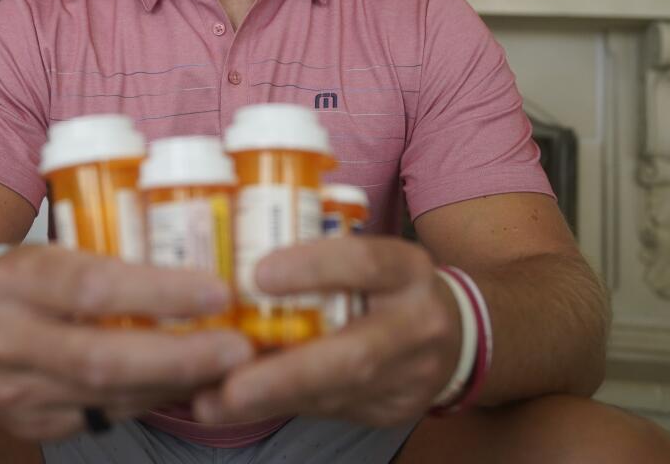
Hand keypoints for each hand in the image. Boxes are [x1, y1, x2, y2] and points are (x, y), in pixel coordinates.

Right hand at [0, 245, 253, 440]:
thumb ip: (110, 261)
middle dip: (179, 356)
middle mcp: (6, 338)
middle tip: (238, 348)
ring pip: (108, 395)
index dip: (160, 293)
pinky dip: (151, 400)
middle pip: (102, 357)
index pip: (93, 287)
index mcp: (16, 278)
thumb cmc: (21, 279)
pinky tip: (185, 384)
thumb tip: (201, 271)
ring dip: (175, 382)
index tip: (218, 291)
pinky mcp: (26, 424)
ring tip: (227, 368)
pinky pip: (104, 416)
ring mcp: (12, 391)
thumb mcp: (51, 251)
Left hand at [191, 236, 461, 425]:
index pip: (363, 263)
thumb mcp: (369, 257)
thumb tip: (231, 261)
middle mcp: (417, 322)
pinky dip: (280, 407)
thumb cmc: (386, 284)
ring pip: (337, 393)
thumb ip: (317, 259)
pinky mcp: (395, 408)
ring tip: (213, 401)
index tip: (257, 275)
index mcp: (406, 269)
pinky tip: (237, 407)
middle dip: (286, 374)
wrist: (456, 333)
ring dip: (270, 399)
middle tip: (230, 384)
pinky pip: (332, 411)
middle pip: (354, 354)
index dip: (312, 269)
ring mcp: (412, 374)